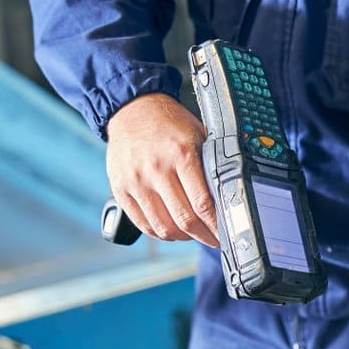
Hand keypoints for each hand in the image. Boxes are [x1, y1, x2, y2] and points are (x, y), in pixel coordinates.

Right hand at [105, 92, 218, 247]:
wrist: (132, 109)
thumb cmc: (168, 123)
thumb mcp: (197, 134)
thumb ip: (210, 164)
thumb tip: (228, 195)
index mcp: (181, 154)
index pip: (203, 204)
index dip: (216, 225)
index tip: (225, 233)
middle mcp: (156, 169)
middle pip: (184, 220)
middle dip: (204, 236)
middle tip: (213, 239)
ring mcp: (136, 181)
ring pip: (162, 227)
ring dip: (182, 238)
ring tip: (193, 235)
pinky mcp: (121, 189)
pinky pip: (142, 224)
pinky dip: (159, 233)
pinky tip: (171, 230)